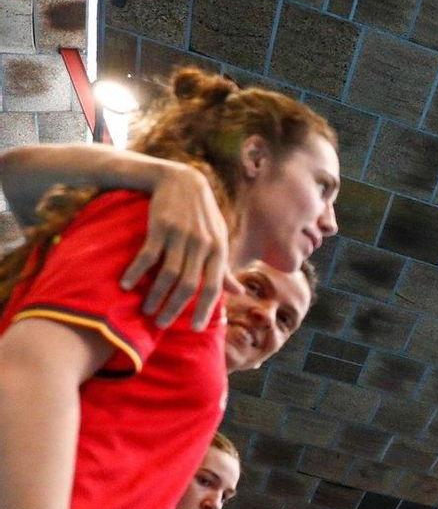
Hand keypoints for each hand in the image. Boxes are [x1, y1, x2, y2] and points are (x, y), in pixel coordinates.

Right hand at [120, 162, 233, 330]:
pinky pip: (147, 255)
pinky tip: (127, 285)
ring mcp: (182, 235)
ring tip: (145, 310)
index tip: (197, 329)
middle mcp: (203, 245)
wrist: (181, 179)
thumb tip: (239, 291)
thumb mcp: (219, 238)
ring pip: (168, 274)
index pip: (213, 286)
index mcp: (219, 250)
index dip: (206, 309)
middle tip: (161, 323)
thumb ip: (224, 266)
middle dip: (175, 307)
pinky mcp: (160, 226)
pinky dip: (136, 272)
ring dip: (155, 295)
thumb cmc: (202, 215)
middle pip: (189, 284)